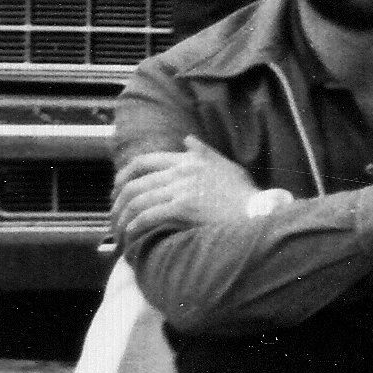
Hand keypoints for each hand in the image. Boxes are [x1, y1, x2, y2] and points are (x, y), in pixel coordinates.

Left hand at [111, 146, 260, 248]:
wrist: (258, 211)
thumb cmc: (243, 192)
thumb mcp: (225, 165)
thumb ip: (203, 151)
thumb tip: (187, 139)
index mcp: (188, 159)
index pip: (143, 161)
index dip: (123, 174)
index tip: (117, 187)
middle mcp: (181, 171)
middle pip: (135, 183)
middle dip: (118, 201)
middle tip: (114, 213)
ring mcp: (181, 189)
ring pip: (138, 200)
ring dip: (123, 216)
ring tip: (119, 228)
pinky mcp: (183, 208)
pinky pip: (148, 216)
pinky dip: (136, 225)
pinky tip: (132, 233)